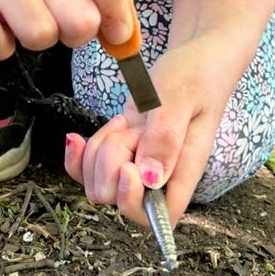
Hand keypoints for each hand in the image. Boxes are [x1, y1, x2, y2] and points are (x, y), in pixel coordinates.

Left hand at [63, 34, 247, 226]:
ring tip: (123, 123)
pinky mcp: (122, 151)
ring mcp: (139, 164)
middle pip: (117, 199)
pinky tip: (78, 137)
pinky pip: (88, 169)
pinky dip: (79, 154)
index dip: (133, 201)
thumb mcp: (179, 97)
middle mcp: (161, 174)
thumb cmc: (195, 74)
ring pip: (98, 184)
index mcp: (183, 169)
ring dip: (98, 152)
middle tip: (129, 130)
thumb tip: (151, 180)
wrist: (195, 58)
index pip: (159, 217)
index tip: (128, 166)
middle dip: (109, 163)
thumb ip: (166, 136)